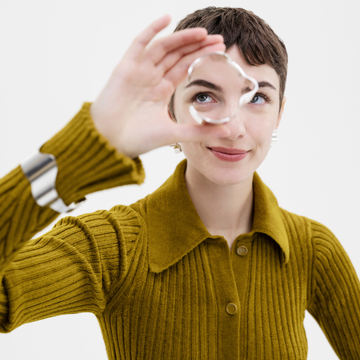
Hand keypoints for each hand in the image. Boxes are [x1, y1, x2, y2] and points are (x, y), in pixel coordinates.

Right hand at [90, 14, 229, 158]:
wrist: (110, 142)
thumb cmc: (137, 139)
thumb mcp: (174, 134)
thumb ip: (201, 131)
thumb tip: (230, 131)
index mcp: (161, 91)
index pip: (185, 68)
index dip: (201, 57)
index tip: (220, 50)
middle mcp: (151, 78)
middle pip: (177, 55)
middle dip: (197, 46)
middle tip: (218, 39)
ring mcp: (138, 71)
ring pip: (163, 48)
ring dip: (182, 38)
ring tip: (202, 32)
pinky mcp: (125, 67)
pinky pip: (139, 43)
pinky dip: (152, 30)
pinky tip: (167, 18)